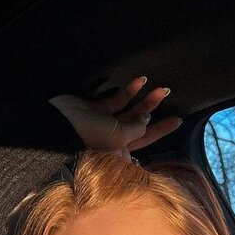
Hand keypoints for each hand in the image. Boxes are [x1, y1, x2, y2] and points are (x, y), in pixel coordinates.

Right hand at [48, 77, 181, 156]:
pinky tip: (140, 80)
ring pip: (129, 111)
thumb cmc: (90, 137)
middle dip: (156, 113)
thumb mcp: (120, 137)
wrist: (56, 125)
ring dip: (144, 99)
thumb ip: (137, 128)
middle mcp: (113, 141)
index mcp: (119, 153)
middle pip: (140, 126)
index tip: (177, 121)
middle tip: (170, 98)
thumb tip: (146, 118)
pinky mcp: (95, 111)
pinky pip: (116, 100)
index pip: (145, 142)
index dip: (160, 131)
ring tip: (160, 88)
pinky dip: (127, 91)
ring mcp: (104, 125)